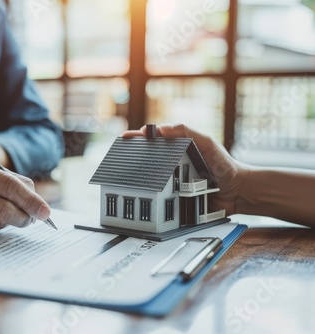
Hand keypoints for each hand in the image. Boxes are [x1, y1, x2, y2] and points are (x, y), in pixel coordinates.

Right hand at [123, 124, 248, 215]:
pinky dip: (152, 198)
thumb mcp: (207, 143)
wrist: (237, 192)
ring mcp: (171, 183)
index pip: (152, 141)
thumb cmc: (224, 165)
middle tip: (121, 157)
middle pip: (146, 161)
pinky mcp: (174, 200)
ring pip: (149, 181)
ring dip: (140, 180)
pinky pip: (159, 199)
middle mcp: (171, 166)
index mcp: (177, 149)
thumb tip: (161, 129)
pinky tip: (145, 196)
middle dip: (132, 159)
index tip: (125, 138)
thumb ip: (187, 132)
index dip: (137, 139)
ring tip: (130, 176)